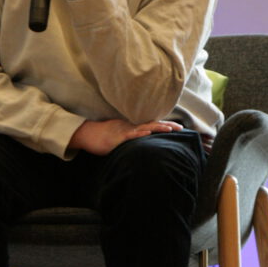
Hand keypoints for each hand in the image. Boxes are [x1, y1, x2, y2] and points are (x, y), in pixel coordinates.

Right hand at [68, 118, 183, 155]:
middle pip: (152, 124)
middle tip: (181, 128)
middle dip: (166, 126)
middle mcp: (130, 126)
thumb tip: (144, 141)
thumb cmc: (102, 136)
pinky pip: (129, 136)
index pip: (152, 125)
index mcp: (132, 126)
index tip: (180, 127)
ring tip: (169, 129)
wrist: (86, 134)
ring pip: (143, 128)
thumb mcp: (120, 135)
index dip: (165, 125)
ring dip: (156, 128)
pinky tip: (147, 134)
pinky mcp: (116, 138)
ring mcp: (124, 131)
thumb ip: (132, 137)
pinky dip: (139, 134)